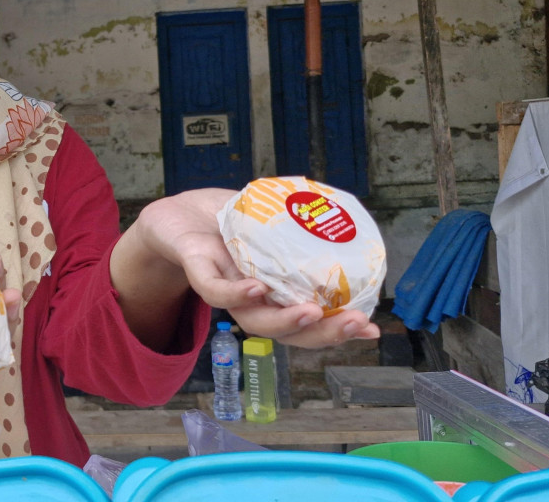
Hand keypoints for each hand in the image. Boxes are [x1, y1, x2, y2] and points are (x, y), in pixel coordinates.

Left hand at [133, 188, 379, 348]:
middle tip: (358, 323)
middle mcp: (252, 299)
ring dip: (285, 320)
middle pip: (287, 331)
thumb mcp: (270, 222)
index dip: (338, 329)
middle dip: (325, 333)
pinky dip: (235, 293)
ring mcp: (226, 287)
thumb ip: (300, 226)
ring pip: (254, 319)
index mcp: (273, 291)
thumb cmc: (227, 223)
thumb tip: (344, 218)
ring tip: (313, 312)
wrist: (177, 215)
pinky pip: (215, 290)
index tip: (372, 329)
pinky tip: (257, 288)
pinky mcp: (198, 269)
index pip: (308, 320)